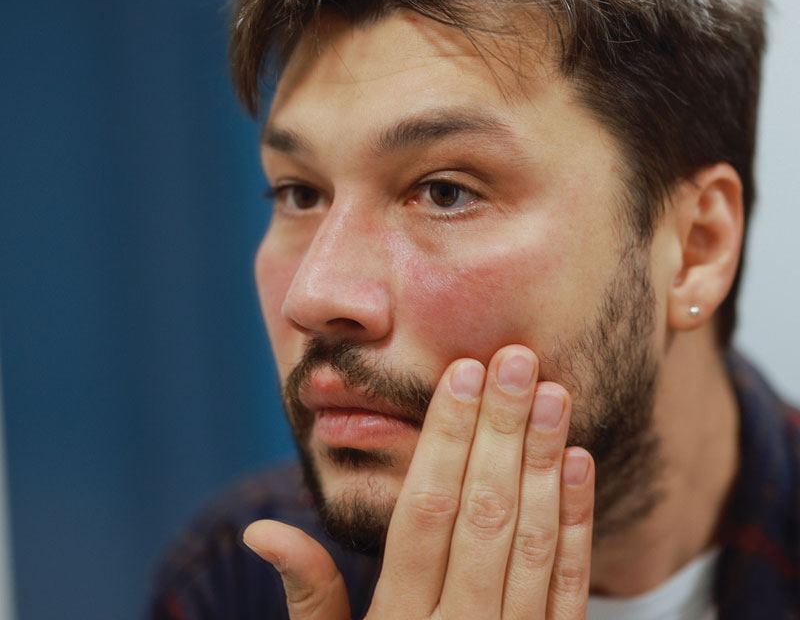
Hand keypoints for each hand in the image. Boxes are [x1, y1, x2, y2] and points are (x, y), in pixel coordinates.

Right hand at [244, 345, 594, 618]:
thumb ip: (308, 598)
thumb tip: (265, 529)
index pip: (427, 509)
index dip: (446, 437)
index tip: (462, 373)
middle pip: (484, 510)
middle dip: (501, 429)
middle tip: (515, 357)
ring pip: (532, 538)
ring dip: (544, 460)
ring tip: (551, 391)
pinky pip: (569, 584)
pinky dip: (576, 520)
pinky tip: (577, 462)